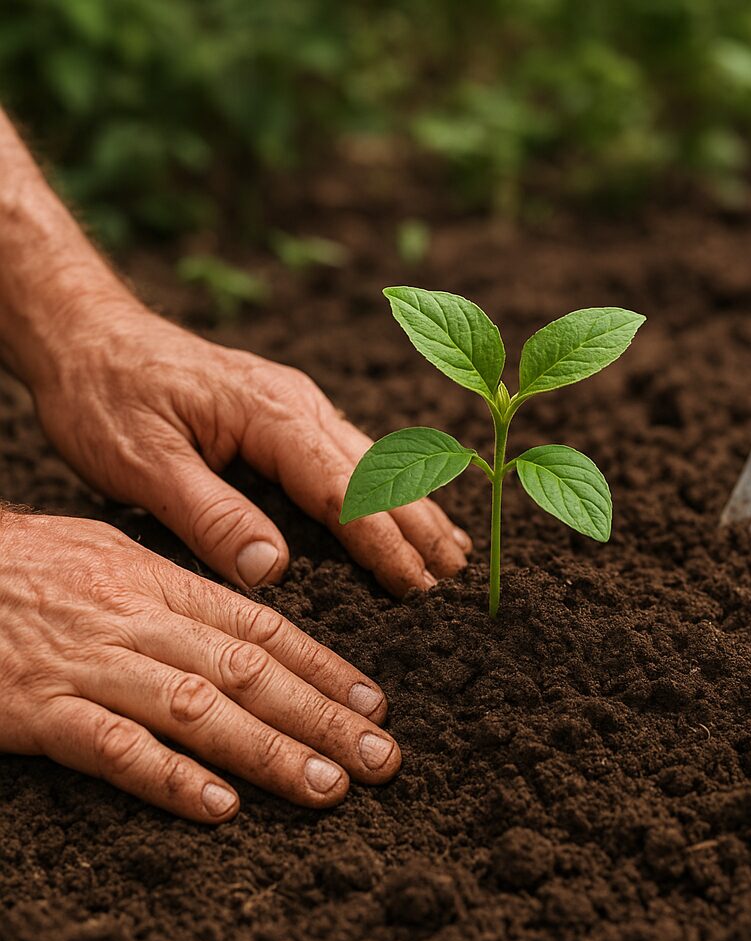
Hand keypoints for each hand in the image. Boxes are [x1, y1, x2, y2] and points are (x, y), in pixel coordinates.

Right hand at [0, 510, 401, 821]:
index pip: (262, 626)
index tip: (374, 701)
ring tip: (327, 786)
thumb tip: (247, 622)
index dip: (324, 666)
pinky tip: (220, 806)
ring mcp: (88, 665)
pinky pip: (110, 747)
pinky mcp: (36, 710)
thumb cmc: (22, 564)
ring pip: (196, 708)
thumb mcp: (108, 555)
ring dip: (268, 750)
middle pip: (247, 670)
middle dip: (321, 716)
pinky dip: (168, 777)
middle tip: (381, 757)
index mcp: (158, 582)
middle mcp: (136, 620)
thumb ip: (177, 589)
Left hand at [27, 302, 470, 594]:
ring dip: (415, 506)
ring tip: (451, 550)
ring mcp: (296, 404)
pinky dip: (389, 488)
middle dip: (418, 526)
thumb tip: (273, 569)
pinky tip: (406, 508)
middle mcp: (297, 404)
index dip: (382, 541)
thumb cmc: (105, 394)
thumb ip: (209, 513)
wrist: (85, 333)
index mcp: (270, 413)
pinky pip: (351, 454)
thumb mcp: (140, 462)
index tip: (415, 585)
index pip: (342, 489)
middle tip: (453, 578)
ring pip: (373, 462)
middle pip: (377, 472)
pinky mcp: (286, 412)